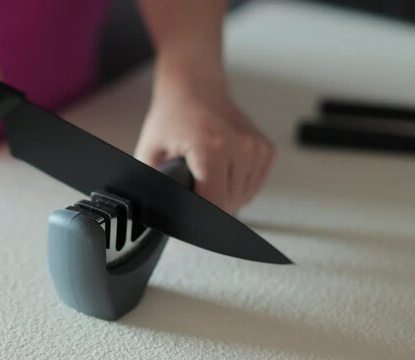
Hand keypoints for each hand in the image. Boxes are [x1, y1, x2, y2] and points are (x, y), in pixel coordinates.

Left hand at [135, 70, 274, 212]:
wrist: (194, 87)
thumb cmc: (173, 116)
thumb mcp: (149, 152)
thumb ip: (151, 185)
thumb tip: (151, 211)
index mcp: (211, 148)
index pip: (215, 206)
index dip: (199, 217)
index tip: (190, 216)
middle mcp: (239, 146)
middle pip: (230, 205)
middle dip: (210, 206)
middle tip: (192, 187)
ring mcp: (255, 148)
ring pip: (244, 198)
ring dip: (226, 197)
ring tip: (206, 176)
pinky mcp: (265, 149)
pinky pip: (254, 186)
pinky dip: (238, 187)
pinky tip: (223, 172)